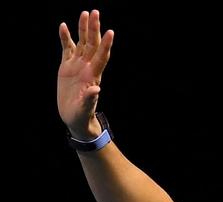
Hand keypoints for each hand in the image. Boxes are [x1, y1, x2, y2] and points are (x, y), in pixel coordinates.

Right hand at [57, 9, 113, 138]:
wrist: (74, 118)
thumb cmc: (81, 116)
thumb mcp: (84, 110)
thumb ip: (89, 100)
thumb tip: (96, 90)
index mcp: (93, 76)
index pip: (101, 57)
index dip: (105, 45)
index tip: (110, 32)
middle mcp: (87, 68)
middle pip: (92, 45)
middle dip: (94, 29)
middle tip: (96, 12)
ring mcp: (77, 66)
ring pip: (82, 43)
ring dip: (83, 29)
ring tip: (85, 13)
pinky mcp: (67, 67)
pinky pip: (67, 48)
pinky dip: (65, 37)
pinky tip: (63, 26)